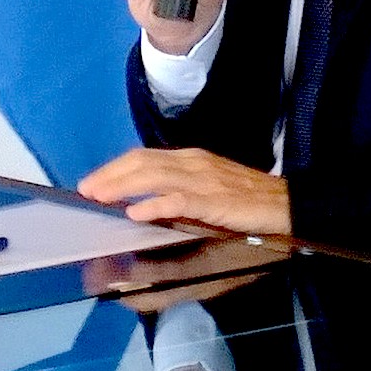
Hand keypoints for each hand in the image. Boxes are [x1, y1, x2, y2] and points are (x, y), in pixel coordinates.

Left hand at [79, 148, 290, 235]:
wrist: (285, 203)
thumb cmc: (247, 198)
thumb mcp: (209, 187)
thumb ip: (180, 189)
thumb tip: (144, 201)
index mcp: (191, 159)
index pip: (144, 157)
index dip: (116, 168)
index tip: (93, 181)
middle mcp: (193, 163)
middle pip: (143, 162)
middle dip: (111, 175)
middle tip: (85, 189)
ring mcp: (203, 179)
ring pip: (154, 176)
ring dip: (123, 186)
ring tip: (100, 197)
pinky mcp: (214, 200)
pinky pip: (178, 200)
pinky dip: (154, 205)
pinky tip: (136, 214)